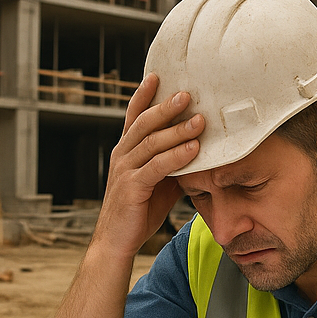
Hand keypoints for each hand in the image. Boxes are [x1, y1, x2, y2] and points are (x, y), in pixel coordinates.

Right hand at [94, 73, 202, 258]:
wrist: (116, 242)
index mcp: (126, 150)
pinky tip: (194, 150)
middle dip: (166, 106)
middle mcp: (122, 155)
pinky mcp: (132, 188)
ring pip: (152, 142)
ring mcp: (125, 170)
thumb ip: (173, 164)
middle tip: (188, 93)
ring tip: (200, 120)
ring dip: (177, 129)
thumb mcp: (159, 182)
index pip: (134, 116)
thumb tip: (199, 150)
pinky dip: (177, 156)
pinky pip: (157, 167)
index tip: (157, 76)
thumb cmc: (138, 211)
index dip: (144, 95)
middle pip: (144, 123)